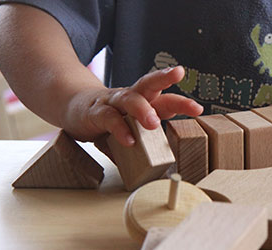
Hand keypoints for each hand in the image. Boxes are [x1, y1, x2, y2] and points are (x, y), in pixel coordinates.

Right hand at [63, 66, 202, 145]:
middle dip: (165, 79)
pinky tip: (129, 140)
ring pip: (129, 98)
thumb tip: (156, 171)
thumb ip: (141, 148)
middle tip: (178, 79)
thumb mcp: (129, 132)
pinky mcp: (95, 111)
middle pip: (148, 84)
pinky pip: (108, 118)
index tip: (198, 108)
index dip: (182, 103)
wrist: (73, 108)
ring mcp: (112, 102)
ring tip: (155, 123)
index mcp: (143, 103)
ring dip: (143, 109)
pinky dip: (119, 128)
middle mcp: (130, 98)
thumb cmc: (108, 119)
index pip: (165, 100)